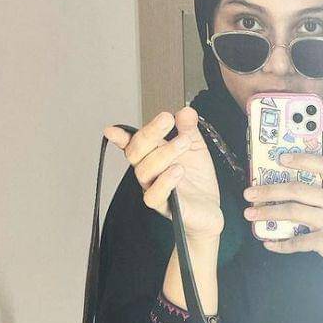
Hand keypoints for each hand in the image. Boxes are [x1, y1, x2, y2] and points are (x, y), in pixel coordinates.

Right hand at [103, 107, 222, 242]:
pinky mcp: (165, 207)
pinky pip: (153, 196)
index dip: (120, 137)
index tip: (113, 130)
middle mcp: (149, 172)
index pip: (132, 144)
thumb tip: (186, 111)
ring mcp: (154, 189)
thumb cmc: (197, 180)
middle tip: (167, 119)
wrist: (209, 211)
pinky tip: (178, 170)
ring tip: (183, 143)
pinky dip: (165, 181)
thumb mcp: (195, 148)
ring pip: (144, 171)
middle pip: (135, 153)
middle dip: (150, 133)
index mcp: (153, 155)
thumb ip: (189, 129)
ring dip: (164, 153)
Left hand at [242, 154, 322, 287]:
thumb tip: (288, 193)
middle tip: (249, 193)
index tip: (281, 159)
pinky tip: (269, 243)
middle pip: (298, 189)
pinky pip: (297, 241)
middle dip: (269, 190)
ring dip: (268, 213)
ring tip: (251, 215)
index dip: (302, 159)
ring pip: (293, 212)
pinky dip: (280, 244)